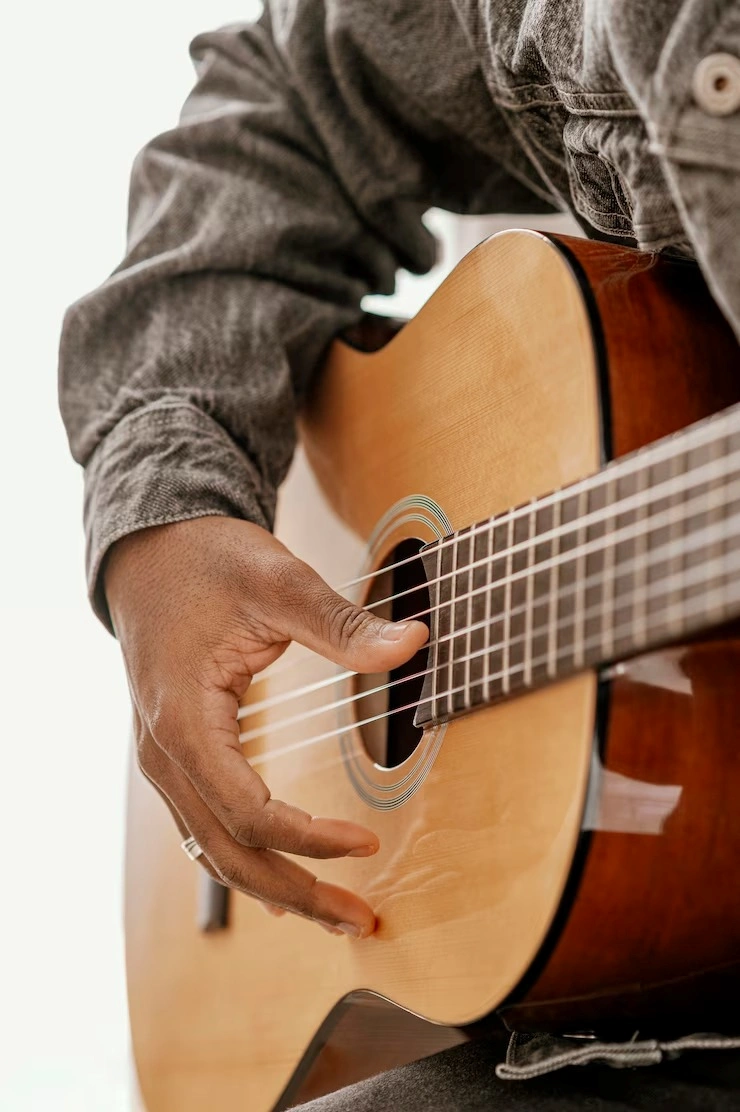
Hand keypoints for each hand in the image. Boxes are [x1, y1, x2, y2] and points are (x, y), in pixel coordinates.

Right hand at [105, 516, 427, 937]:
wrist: (150, 551)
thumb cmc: (206, 562)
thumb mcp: (276, 581)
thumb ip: (343, 623)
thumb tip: (416, 643)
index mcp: (184, 720)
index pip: (248, 812)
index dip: (311, 838)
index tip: (369, 844)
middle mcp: (165, 754)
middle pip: (227, 853)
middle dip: (296, 892)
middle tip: (361, 919)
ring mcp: (164, 760)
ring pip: (214, 851)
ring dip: (273, 888)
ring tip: (335, 914)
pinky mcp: (177, 755)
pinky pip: (207, 828)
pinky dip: (248, 859)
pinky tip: (284, 879)